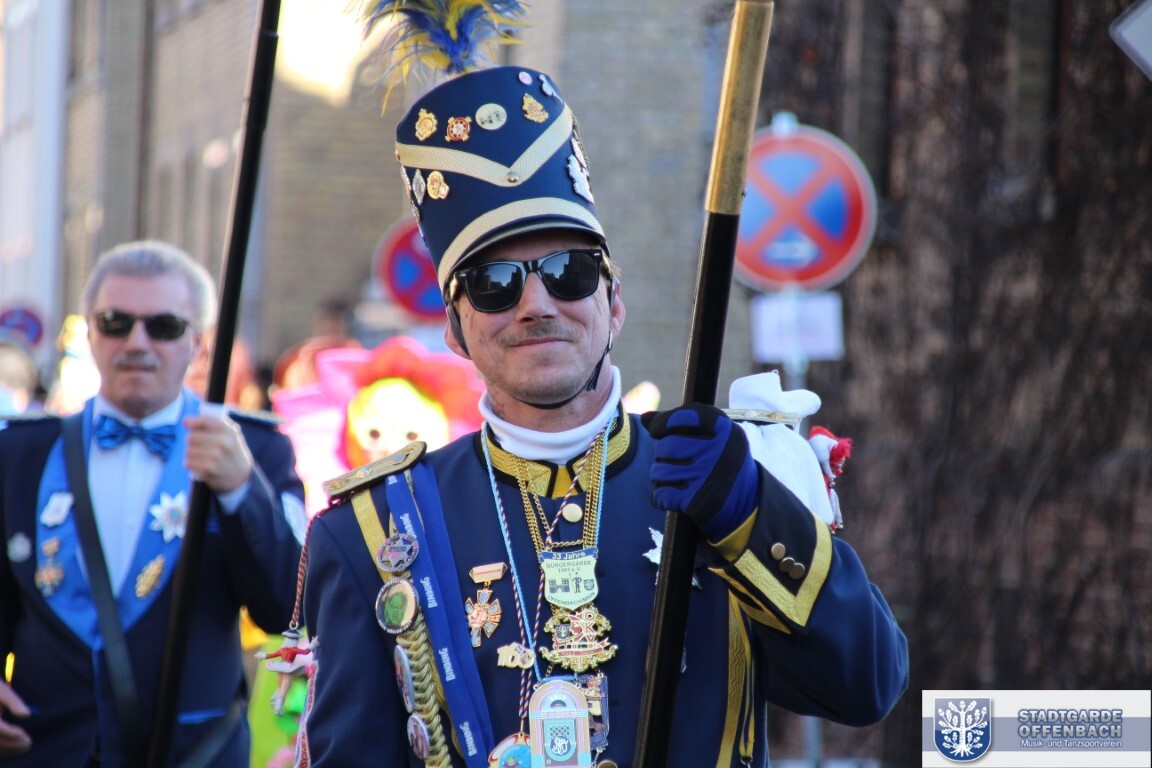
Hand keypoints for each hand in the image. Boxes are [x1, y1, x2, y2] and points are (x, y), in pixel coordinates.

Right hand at [0, 681, 30, 755]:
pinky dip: (2, 749)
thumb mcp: (3, 691)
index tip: (24, 734)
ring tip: (25, 746)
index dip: (12, 734)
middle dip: (13, 744)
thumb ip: (14, 702)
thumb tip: (27, 714)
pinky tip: (13, 746)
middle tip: (29, 743)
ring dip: (8, 749)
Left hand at [183, 413, 253, 492]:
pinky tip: (200, 465)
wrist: (240, 474)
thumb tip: (185, 421)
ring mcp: (216, 456)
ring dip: (191, 454)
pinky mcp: (209, 469)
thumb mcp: (229, 433)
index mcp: (229, 431)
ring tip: (201, 457)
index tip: (186, 424)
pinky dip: (191, 464)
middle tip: (200, 446)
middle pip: (191, 437)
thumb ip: (210, 423)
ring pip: (188, 450)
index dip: (192, 421)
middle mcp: (223, 442)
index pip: (205, 421)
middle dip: (192, 441)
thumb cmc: (230, 450)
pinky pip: (188, 462)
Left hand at [644, 404, 758, 540]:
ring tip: (674, 481)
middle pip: (665, 446)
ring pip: (659, 471)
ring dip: (660, 478)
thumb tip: (645, 418)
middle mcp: (717, 450)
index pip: (682, 416)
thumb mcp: (715, 437)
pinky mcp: (696, 500)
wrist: (747, 505)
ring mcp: (706, 475)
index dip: (663, 423)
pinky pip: (660, 494)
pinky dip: (660, 498)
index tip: (658, 432)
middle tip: (673, 463)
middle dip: (662, 456)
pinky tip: (670, 498)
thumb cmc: (723, 464)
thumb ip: (682, 423)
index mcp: (724, 429)